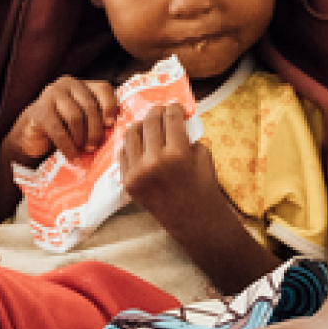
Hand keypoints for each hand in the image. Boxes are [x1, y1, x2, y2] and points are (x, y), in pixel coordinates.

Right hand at [2, 76, 119, 164]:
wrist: (32, 132)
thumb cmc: (64, 127)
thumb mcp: (83, 120)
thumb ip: (97, 119)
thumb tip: (117, 133)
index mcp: (83, 85)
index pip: (103, 88)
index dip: (110, 106)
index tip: (111, 124)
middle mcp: (68, 84)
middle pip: (90, 106)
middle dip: (95, 130)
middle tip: (94, 147)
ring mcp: (51, 94)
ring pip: (75, 117)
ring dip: (81, 138)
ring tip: (82, 151)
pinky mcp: (39, 110)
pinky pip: (58, 129)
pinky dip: (67, 145)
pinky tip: (71, 156)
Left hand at [118, 105, 274, 291]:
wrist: (194, 222)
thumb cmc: (203, 188)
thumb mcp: (203, 156)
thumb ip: (188, 136)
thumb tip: (175, 120)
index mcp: (177, 153)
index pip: (171, 118)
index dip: (174, 108)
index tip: (176, 106)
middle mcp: (153, 161)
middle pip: (149, 122)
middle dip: (157, 111)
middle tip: (161, 110)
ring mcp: (136, 172)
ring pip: (130, 134)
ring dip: (140, 125)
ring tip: (148, 124)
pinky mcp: (127, 182)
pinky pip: (123, 153)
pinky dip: (131, 144)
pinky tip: (139, 141)